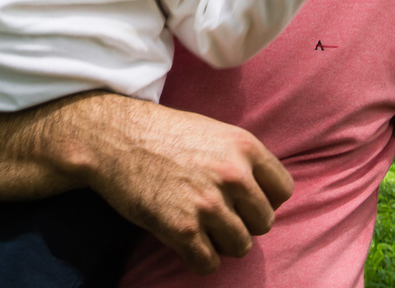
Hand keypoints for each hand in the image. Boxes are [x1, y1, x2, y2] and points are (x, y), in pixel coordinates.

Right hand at [66, 97, 293, 274]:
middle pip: (263, 222)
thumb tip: (263, 195)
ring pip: (241, 246)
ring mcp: (208, 203)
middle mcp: (233, 175)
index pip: (282, 191)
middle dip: (242, 222)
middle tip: (215, 214)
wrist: (113, 137)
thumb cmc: (161, 133)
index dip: (263, 199)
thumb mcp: (212, 131)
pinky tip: (185, 242)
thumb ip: (241, 159)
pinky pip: (209, 263)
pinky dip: (199, 259)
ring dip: (221, 242)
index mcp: (244, 146)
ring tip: (199, 226)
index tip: (242, 200)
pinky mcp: (182, 229)